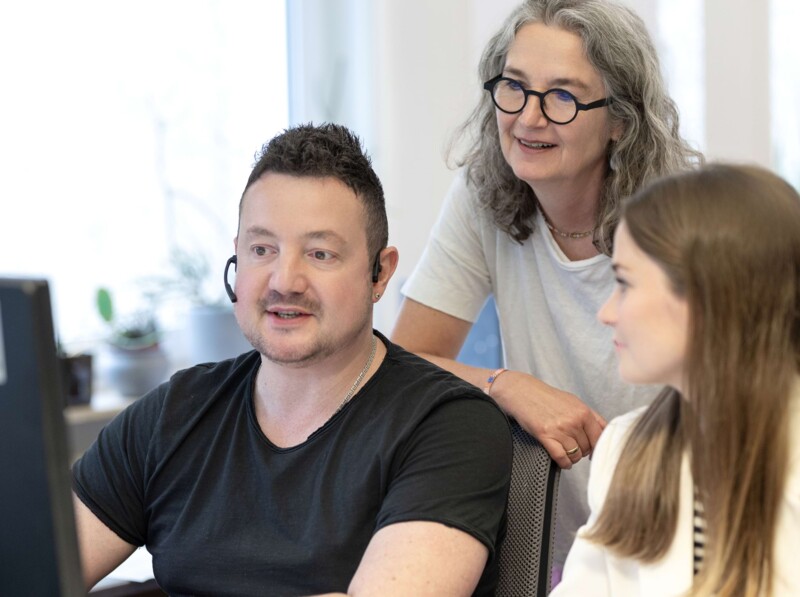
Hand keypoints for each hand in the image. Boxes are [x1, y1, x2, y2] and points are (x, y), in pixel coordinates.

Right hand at [490, 371, 606, 468]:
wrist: (523, 392)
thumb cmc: (546, 397)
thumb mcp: (573, 401)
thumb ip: (590, 416)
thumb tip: (603, 432)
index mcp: (583, 411)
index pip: (600, 437)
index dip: (598, 448)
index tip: (595, 453)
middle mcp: (574, 420)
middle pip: (587, 447)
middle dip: (582, 451)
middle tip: (575, 448)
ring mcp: (560, 429)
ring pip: (575, 454)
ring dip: (573, 458)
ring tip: (567, 453)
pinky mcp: (546, 436)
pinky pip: (561, 457)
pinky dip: (564, 463)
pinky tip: (563, 461)